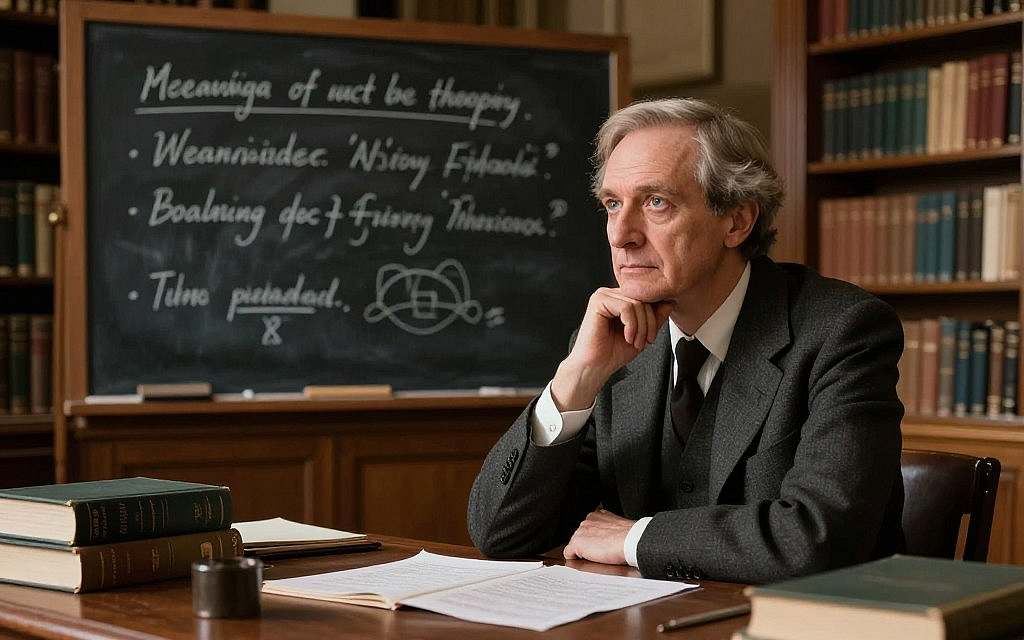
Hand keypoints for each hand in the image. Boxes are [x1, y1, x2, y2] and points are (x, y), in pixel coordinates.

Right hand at [551, 288, 672, 410]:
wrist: (595, 367)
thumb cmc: (614, 352)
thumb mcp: (643, 333)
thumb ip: (656, 317)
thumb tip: (670, 301)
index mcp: (620, 299)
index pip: (647, 297)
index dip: (655, 316)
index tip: (651, 337)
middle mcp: (611, 294)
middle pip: (644, 299)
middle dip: (650, 323)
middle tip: (645, 342)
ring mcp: (603, 295)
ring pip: (637, 304)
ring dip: (642, 327)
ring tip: (636, 342)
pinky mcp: (598, 301)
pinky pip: (626, 308)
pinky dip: (632, 325)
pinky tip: (627, 337)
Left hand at [563, 509, 634, 564]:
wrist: (630, 540)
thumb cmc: (630, 537)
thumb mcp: (619, 528)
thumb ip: (610, 529)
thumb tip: (611, 537)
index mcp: (598, 515)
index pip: (589, 529)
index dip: (594, 539)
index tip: (600, 545)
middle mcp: (587, 521)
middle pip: (581, 537)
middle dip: (588, 545)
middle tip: (600, 553)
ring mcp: (580, 532)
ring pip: (576, 545)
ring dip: (583, 552)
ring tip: (597, 557)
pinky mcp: (577, 543)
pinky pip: (569, 554)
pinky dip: (575, 560)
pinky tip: (586, 562)